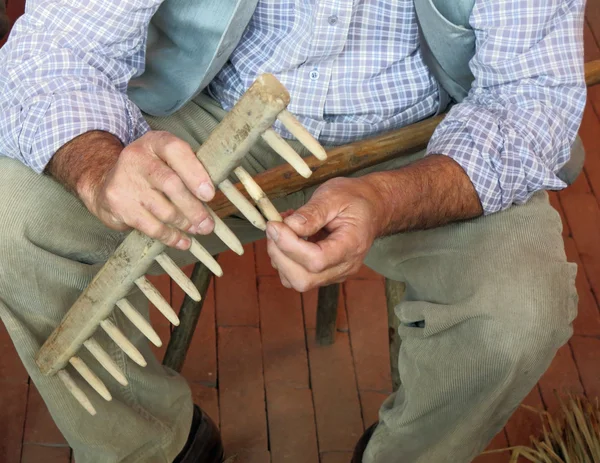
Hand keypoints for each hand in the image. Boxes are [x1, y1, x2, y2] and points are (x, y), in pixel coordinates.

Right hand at [71, 131, 214, 248]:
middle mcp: (137, 157)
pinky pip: (151, 226)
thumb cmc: (149, 172)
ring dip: (185, 224)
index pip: (176, 151)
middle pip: (171, 184)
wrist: (104, 182)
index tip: (209, 195)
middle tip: (208, 224)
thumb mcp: (166, 160)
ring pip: (163, 209)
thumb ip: (188, 170)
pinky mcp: (118, 204)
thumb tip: (212, 196)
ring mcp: (125, 181)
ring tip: (197, 229)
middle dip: (194, 208)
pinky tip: (182, 241)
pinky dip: (170, 237)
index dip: (196, 173)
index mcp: (154, 142)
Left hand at [266, 177, 386, 291]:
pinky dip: (284, 260)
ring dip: (279, 258)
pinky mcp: (324, 273)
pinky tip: (287, 238)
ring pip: (297, 281)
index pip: (316, 260)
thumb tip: (288, 226)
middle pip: (304, 279)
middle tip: (273, 228)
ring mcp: (335, 274)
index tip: (275, 225)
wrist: (371, 208)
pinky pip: (297, 276)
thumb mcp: (333, 196)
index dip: (290, 245)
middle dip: (280, 255)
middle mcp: (344, 267)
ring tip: (281, 229)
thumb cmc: (354, 199)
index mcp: (351, 246)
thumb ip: (312, 212)